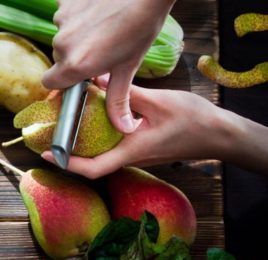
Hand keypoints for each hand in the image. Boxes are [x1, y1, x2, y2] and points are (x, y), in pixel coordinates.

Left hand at [40, 78, 235, 178]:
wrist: (219, 134)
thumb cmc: (193, 120)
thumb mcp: (158, 101)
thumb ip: (126, 94)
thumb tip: (97, 81)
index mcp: (131, 152)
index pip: (93, 169)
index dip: (67, 164)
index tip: (48, 154)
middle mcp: (130, 159)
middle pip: (91, 162)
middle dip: (68, 151)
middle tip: (49, 132)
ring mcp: (134, 156)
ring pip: (100, 154)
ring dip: (82, 143)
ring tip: (64, 123)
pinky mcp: (139, 149)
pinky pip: (111, 147)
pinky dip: (97, 136)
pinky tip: (91, 119)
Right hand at [42, 0, 174, 132]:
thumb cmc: (141, 27)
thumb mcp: (129, 67)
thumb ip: (118, 100)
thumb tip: (123, 128)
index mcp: (76, 65)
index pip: (50, 82)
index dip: (62, 81)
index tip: (77, 77)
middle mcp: (63, 44)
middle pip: (58, 58)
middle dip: (74, 57)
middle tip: (99, 49)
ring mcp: (62, 21)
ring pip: (63, 36)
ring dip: (77, 35)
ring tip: (102, 27)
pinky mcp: (65, 2)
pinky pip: (65, 15)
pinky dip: (77, 15)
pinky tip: (97, 12)